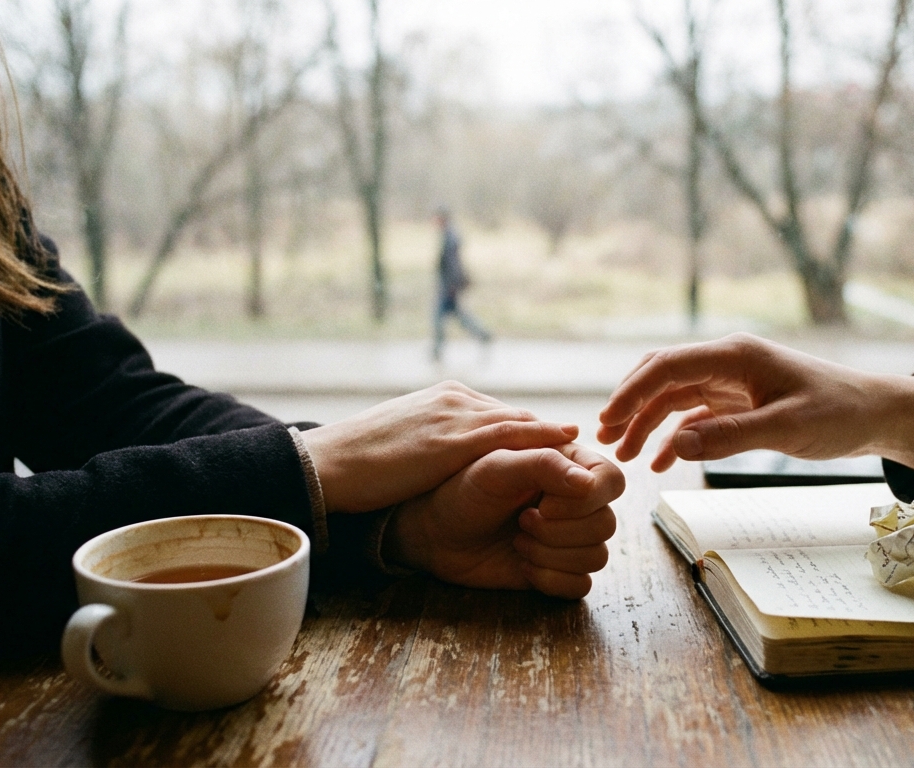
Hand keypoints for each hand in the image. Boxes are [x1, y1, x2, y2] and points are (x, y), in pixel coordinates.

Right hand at [301, 381, 579, 512]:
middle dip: (546, 434)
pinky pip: (510, 435)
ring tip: (586, 452)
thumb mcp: (403, 448)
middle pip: (514, 415)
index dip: (527, 434)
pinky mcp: (453, 439)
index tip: (555, 448)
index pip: (496, 415)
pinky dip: (542, 438)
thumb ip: (433, 446)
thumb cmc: (357, 464)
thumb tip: (448, 466)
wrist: (327, 464)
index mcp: (440, 401)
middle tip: (582, 453)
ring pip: (518, 421)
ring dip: (553, 435)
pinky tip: (568, 447)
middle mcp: (453, 400)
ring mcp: (454, 415)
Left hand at [384, 443, 624, 598]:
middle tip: (521, 522)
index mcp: (569, 465)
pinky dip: (554, 580)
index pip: (612, 481)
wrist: (434, 531)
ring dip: (553, 555)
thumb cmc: (461, 488)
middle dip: (559, 531)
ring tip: (518, 541)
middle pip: (606, 524)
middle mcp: (575, 502)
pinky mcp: (557, 569)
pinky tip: (524, 566)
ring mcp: (567, 537)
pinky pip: (582, 584)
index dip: (585, 499)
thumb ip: (542, 465)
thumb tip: (588, 483)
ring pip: (598, 556)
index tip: (542, 503)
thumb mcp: (496, 466)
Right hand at [596, 333, 913, 473]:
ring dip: (647, 424)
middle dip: (630, 405)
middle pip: (662, 377)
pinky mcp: (741, 402)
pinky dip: (675, 437)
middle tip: (604, 439)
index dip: (631, 392)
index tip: (607, 420)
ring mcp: (733, 382)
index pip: (667, 366)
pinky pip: (696, 416)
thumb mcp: (786, 428)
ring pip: (675, 398)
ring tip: (624, 455)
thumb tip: (676, 445)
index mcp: (735, 356)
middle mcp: (728, 362)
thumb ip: (731, 436)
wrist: (878, 415)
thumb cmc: (839, 414)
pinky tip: (660, 463)